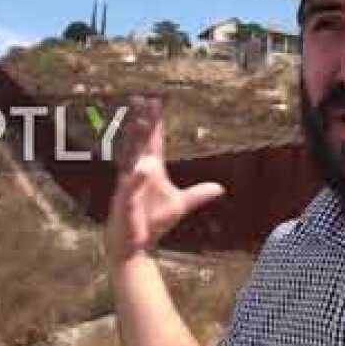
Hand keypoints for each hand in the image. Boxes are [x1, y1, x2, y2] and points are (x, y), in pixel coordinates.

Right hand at [106, 96, 224, 265]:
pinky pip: (131, 187)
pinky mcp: (125, 202)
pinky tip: (144, 167)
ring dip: (135, 140)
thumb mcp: (179, 206)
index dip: (155, 123)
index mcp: (151, 171)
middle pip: (141, 142)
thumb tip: (219, 187)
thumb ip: (197, 194)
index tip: (157, 102)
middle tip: (145, 99)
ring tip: (139, 121)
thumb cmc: (151, 223)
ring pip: (132, 158)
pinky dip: (137, 178)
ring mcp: (130, 186)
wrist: (134, 246)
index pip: (154, 142)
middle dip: (144, 122)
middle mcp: (138, 173)